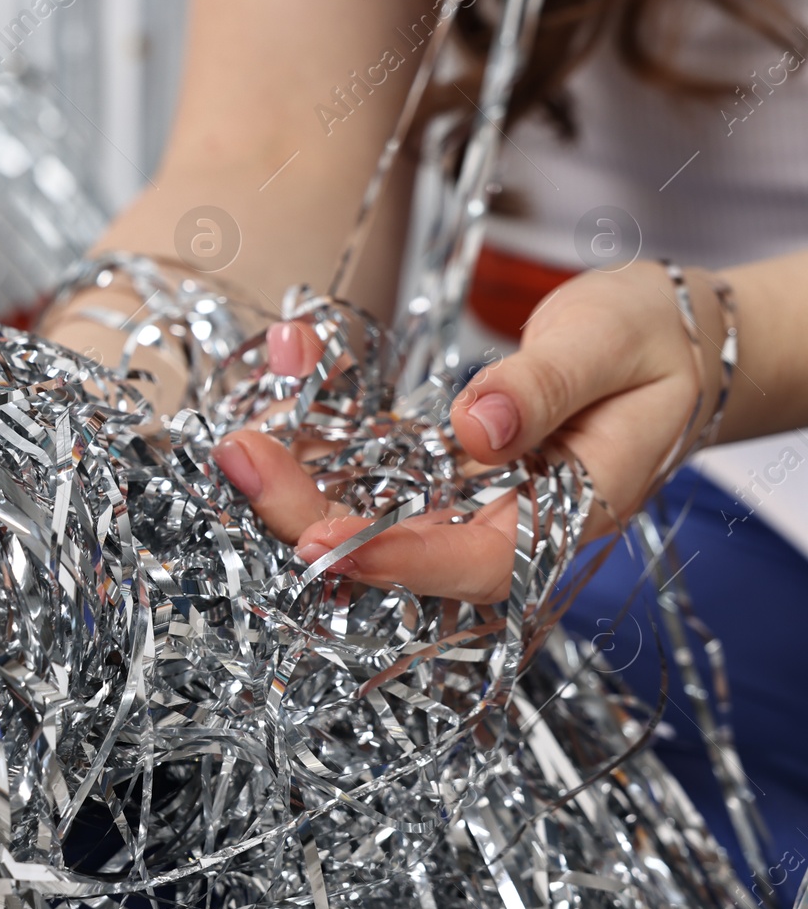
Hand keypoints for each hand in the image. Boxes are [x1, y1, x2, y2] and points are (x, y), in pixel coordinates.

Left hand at [212, 261, 723, 602]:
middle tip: (240, 455)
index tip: (321, 540)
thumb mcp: (611, 346)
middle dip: (308, 512)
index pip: (475, 565)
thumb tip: (479, 428)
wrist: (670, 343)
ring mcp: (468, 501)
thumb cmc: (653, 343)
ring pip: (368, 509)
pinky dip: (321, 425)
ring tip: (238, 426)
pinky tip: (288, 364)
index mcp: (569, 517)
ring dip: (297, 473)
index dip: (393, 559)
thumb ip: (546, 388)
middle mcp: (507, 524)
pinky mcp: (438, 468)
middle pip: (398, 549)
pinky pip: (369, 463)